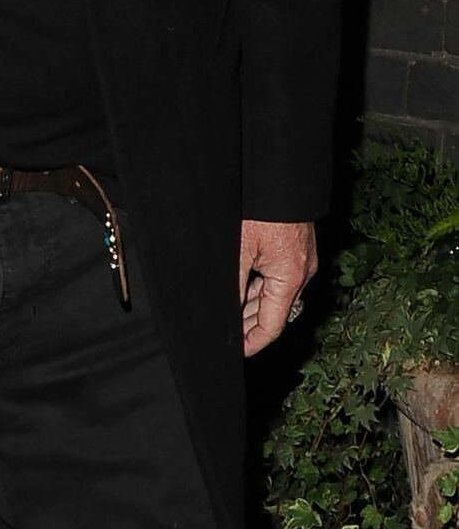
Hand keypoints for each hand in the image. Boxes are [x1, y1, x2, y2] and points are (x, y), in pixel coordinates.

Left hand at [239, 218, 316, 356]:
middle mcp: (302, 272)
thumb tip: (226, 313)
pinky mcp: (297, 248)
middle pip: (276, 311)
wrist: (283, 176)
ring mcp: (302, 260)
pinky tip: (243, 288)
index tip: (237, 352)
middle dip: (251, 326)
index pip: (272, 325)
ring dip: (255, 306)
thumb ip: (235, 285)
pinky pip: (279, 277)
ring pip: (276, 294)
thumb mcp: (240, 249)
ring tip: (231, 317)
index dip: (253, 342)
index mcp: (290, 277)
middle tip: (228, 337)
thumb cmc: (262, 209)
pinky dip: (261, 288)